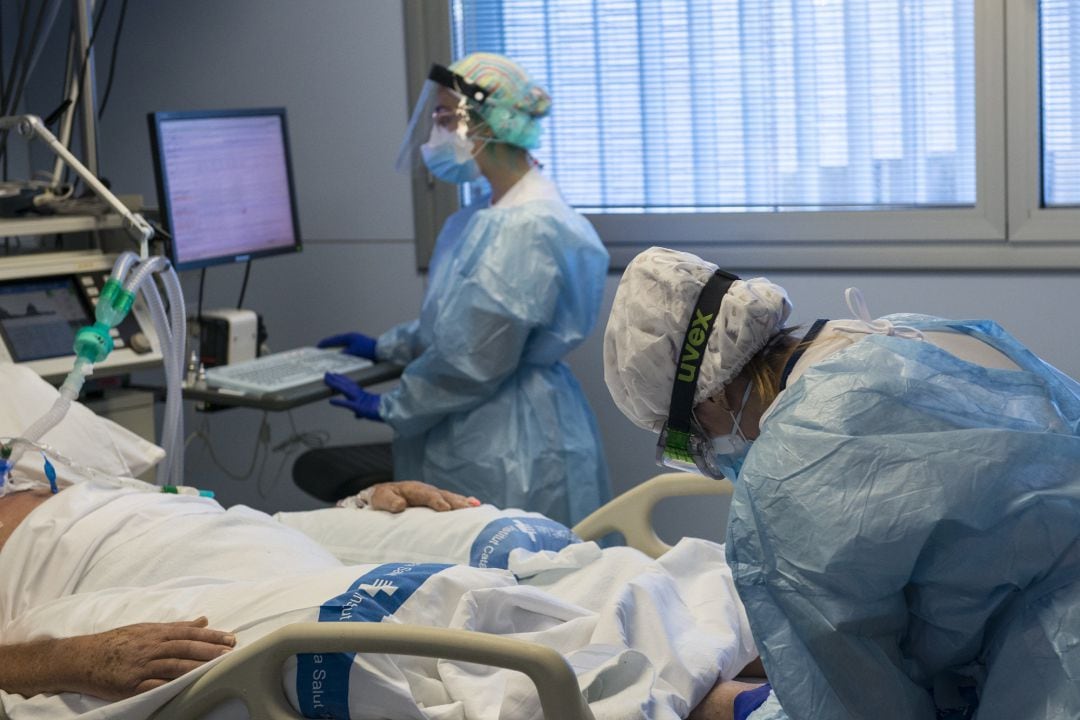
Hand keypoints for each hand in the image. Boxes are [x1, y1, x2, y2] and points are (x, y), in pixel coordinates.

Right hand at [68, 617, 234, 700]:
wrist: (83, 657)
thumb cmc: (117, 641)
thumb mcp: (147, 628)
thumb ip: (177, 626)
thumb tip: (203, 619)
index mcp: (156, 633)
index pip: (189, 632)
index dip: (211, 635)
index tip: (230, 638)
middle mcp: (151, 647)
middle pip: (185, 647)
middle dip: (210, 649)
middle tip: (230, 651)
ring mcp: (141, 666)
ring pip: (173, 664)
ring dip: (197, 665)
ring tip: (216, 667)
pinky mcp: (131, 684)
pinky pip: (154, 685)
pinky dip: (171, 684)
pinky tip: (186, 685)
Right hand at [318, 332, 377, 359]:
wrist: (382, 350)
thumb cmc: (368, 350)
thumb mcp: (353, 353)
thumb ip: (343, 354)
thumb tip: (336, 356)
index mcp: (349, 337)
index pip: (334, 340)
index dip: (325, 344)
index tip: (318, 347)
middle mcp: (352, 337)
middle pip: (337, 341)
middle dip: (329, 345)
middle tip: (321, 350)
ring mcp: (356, 340)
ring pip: (342, 344)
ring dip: (336, 348)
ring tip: (329, 353)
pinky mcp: (360, 345)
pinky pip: (347, 347)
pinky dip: (342, 351)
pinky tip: (341, 356)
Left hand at [324, 372, 382, 420]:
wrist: (392, 414)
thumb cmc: (384, 412)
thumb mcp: (370, 411)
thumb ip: (361, 413)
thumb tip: (356, 415)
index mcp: (364, 395)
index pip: (351, 385)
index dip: (343, 379)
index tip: (336, 374)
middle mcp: (360, 396)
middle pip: (346, 385)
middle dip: (336, 379)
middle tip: (327, 373)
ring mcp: (360, 401)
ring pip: (345, 390)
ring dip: (335, 384)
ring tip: (327, 380)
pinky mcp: (360, 408)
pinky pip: (348, 404)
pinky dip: (339, 402)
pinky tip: (331, 401)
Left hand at [366, 480, 480, 512]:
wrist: (385, 495)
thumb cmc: (383, 498)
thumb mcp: (382, 499)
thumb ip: (389, 502)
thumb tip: (400, 506)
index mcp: (414, 489)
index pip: (428, 495)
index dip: (437, 501)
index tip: (446, 509)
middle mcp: (427, 490)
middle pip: (444, 495)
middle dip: (456, 502)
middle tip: (469, 509)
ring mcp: (434, 494)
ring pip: (451, 497)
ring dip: (463, 502)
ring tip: (477, 507)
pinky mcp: (437, 500)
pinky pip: (452, 500)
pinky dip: (464, 502)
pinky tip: (476, 505)